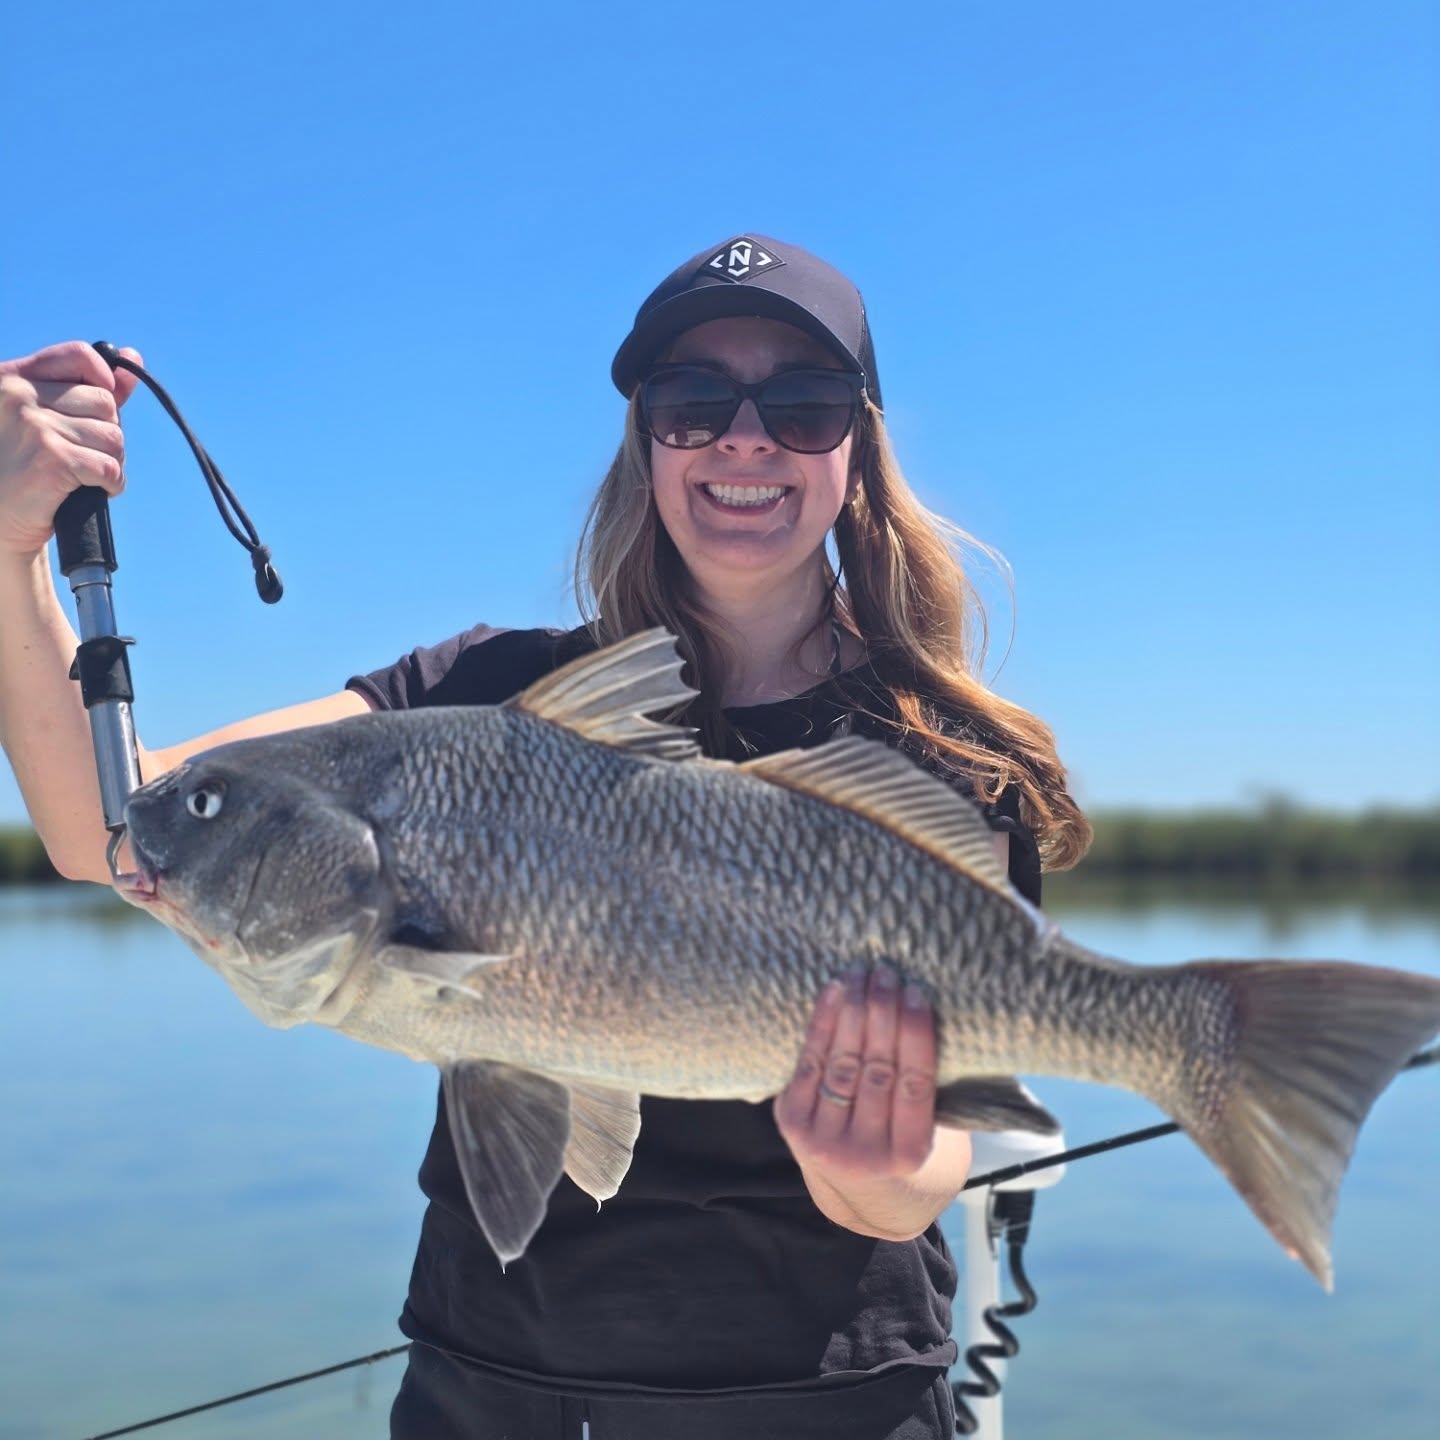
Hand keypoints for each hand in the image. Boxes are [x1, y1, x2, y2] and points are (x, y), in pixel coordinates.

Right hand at [0, 341, 143, 556]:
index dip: (105, 380)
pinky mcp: (51, 459)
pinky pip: (110, 466)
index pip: (79, 355)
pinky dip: (112, 483)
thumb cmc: (23, 468)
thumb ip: (86, 388)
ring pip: (113, 436)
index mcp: (12, 378)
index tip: (106, 405)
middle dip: (108, 434)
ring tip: (86, 475)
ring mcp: (34, 426)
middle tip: (87, 456)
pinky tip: (93, 490)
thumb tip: (132, 355)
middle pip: (105, 403)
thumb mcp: (46, 418)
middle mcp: (18, 396)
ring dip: (111, 461)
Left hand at [774, 961, 937, 1180]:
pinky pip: (808, 1063)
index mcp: (909, 1154)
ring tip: (861, 975)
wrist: (855, 1188)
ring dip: (851, 1012)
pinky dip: (821, 1024)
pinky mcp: (791, 1124)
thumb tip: (925, 1010)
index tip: (916, 994)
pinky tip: (833, 992)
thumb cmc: (899, 1139)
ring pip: (841, 1063)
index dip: (915, 1036)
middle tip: (886, 973)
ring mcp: (823, 1140)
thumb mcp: (924, 1127)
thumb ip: (928, 1085)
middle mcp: (864, 1153)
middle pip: (875, 1070)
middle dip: (881, 1015)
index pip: (915, 1085)